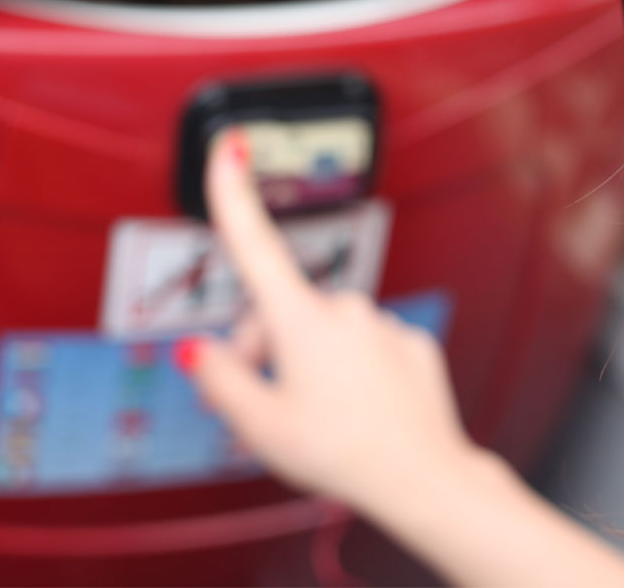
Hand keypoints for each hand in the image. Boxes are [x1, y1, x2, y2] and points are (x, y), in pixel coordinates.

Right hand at [178, 130, 473, 509]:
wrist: (422, 477)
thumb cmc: (341, 452)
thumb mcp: (258, 426)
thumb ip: (219, 380)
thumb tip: (201, 352)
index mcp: (301, 319)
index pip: (255, 244)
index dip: (234, 192)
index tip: (231, 145)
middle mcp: (346, 309)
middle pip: (282, 314)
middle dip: (264, 349)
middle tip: (265, 407)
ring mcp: (382, 325)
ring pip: (326, 334)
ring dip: (309, 363)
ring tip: (318, 418)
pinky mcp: (411, 344)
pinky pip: (366, 348)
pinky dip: (352, 371)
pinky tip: (359, 410)